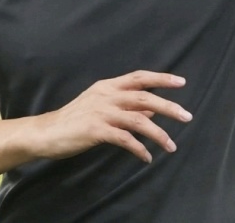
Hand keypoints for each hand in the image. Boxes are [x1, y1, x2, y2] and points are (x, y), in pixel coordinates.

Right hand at [36, 71, 191, 162]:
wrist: (47, 132)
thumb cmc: (76, 119)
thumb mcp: (101, 106)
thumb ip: (126, 105)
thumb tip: (152, 107)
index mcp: (108, 86)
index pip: (139, 77)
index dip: (161, 78)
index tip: (181, 82)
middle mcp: (106, 95)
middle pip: (144, 97)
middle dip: (168, 106)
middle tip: (187, 116)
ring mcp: (101, 112)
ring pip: (138, 119)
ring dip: (158, 133)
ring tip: (171, 146)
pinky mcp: (95, 130)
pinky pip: (124, 139)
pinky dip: (139, 148)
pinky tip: (147, 157)